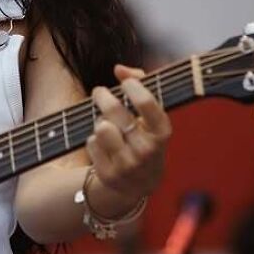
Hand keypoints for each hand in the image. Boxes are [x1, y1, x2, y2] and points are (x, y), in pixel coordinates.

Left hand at [85, 65, 171, 202]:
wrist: (140, 184)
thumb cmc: (145, 138)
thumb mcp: (151, 116)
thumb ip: (140, 84)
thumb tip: (119, 69)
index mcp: (162, 133)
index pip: (147, 103)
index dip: (133, 86)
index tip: (125, 82)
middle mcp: (147, 150)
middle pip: (114, 111)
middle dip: (102, 96)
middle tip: (99, 92)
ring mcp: (127, 164)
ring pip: (100, 127)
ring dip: (99, 121)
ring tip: (106, 124)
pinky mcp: (109, 174)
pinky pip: (91, 143)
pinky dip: (94, 140)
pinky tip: (104, 146)